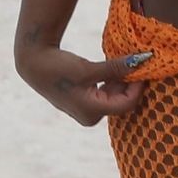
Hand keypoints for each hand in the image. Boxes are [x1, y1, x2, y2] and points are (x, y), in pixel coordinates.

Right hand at [16, 44, 150, 126]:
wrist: (34, 64)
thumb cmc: (60, 67)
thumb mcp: (89, 68)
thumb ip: (116, 68)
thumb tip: (143, 60)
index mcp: (92, 113)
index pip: (127, 103)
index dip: (138, 86)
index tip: (144, 67)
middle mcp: (90, 117)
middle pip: (121, 102)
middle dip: (130, 83)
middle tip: (137, 63)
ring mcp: (86, 111)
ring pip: (114, 98)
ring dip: (121, 82)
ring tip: (124, 63)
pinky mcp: (83, 103)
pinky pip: (105, 95)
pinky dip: (112, 83)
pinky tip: (113, 69)